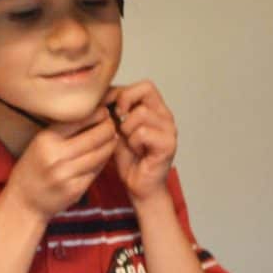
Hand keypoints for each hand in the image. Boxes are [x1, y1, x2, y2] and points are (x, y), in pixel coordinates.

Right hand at [7, 106, 116, 221]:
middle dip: (109, 129)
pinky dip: (103, 162)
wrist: (23, 202)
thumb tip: (94, 116)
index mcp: (46, 140)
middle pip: (95, 137)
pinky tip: (104, 157)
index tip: (105, 112)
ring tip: (113, 139)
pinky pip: (96, 172)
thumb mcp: (40, 144)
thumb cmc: (33, 169)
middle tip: (112, 126)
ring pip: (99, 155)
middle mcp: (55, 156)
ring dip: (110, 145)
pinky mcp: (75, 190)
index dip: (98, 114)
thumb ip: (63, 132)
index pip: (79, 120)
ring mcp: (66, 175)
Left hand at [105, 81, 176, 201]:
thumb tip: (103, 93)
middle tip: (120, 126)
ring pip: (141, 113)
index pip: (144, 85)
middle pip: (145, 91)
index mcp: (156, 109)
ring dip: (127, 129)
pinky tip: (137, 152)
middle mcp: (166, 116)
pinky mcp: (169, 144)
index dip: (124, 93)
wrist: (139, 187)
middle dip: (124, 107)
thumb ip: (115, 110)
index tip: (112, 110)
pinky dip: (133, 142)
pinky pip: (143, 132)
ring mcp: (170, 129)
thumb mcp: (117, 128)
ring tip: (130, 143)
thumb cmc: (129, 160)